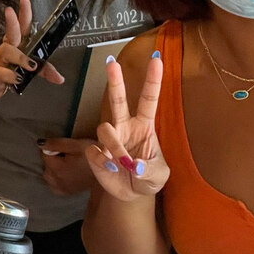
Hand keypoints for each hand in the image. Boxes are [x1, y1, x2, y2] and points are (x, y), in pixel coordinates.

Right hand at [0, 0, 63, 99]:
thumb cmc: (12, 69)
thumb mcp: (31, 69)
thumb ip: (46, 70)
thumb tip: (60, 78)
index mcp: (19, 42)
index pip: (23, 23)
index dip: (24, 10)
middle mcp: (9, 47)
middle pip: (11, 31)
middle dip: (11, 21)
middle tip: (9, 11)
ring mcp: (1, 59)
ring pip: (7, 51)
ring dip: (20, 57)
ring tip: (30, 66)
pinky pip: (2, 71)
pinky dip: (11, 75)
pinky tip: (17, 78)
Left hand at [40, 137, 96, 195]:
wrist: (108, 170)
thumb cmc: (93, 155)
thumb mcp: (75, 145)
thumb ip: (56, 144)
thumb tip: (39, 143)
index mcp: (57, 168)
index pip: (44, 155)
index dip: (54, 149)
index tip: (66, 149)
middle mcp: (56, 181)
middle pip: (46, 166)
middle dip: (53, 159)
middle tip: (68, 155)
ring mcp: (62, 188)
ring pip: (48, 176)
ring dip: (53, 169)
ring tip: (68, 164)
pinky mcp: (67, 192)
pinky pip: (54, 186)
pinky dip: (56, 179)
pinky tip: (65, 174)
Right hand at [85, 55, 168, 202]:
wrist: (132, 194)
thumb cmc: (149, 177)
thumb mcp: (159, 175)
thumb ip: (149, 169)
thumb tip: (136, 165)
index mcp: (144, 126)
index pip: (148, 99)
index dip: (152, 80)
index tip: (157, 60)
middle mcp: (125, 127)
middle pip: (118, 100)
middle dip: (115, 81)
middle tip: (112, 63)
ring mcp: (109, 139)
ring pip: (105, 129)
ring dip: (115, 146)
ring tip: (122, 164)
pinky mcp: (96, 153)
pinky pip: (94, 151)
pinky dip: (103, 161)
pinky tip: (111, 169)